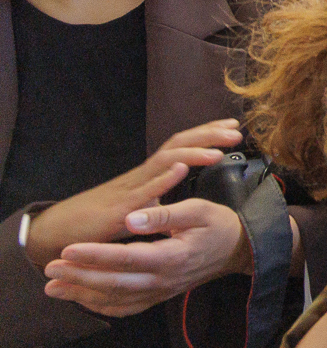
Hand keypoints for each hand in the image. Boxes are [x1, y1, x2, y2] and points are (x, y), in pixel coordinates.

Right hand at [24, 120, 242, 269]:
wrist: (58, 232)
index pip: (181, 145)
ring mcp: (130, 188)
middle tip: (237, 129)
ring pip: (164, 160)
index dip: (206, 134)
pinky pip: (143, 189)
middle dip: (208, 134)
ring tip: (217, 150)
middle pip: (178, 144)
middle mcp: (141, 175)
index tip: (232, 126)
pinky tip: (179, 169)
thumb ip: (157, 202)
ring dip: (192, 152)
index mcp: (148, 175)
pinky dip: (162, 177)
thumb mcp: (137, 209)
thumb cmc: (97, 221)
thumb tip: (180, 205)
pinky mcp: (118, 207)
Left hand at [45, 199, 248, 317]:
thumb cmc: (218, 225)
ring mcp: (160, 292)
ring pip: (115, 299)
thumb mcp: (198, 210)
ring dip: (82, 294)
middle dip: (79, 277)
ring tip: (53, 287)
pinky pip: (125, 307)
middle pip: (114, 283)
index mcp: (171, 257)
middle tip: (49, 270)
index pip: (126, 258)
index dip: (95, 255)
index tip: (68, 250)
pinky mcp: (159, 296)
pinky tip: (82, 299)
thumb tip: (132, 218)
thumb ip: (164, 215)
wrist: (238, 249)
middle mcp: (163, 280)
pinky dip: (101, 306)